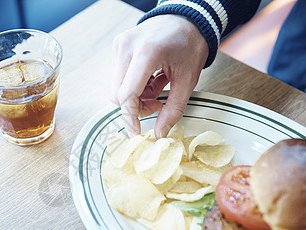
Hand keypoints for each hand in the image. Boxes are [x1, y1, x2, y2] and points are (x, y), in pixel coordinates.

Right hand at [111, 15, 208, 137]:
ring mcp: (120, 44)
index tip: (137, 133)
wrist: (185, 19)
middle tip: (156, 105)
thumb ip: (173, 109)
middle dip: (135, 107)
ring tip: (156, 88)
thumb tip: (159, 134)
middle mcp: (128, 46)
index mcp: (147, 52)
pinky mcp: (118, 45)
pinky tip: (150, 78)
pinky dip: (133, 85)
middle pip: (118, 94)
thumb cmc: (189, 45)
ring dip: (135, 96)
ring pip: (116, 87)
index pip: (128, 94)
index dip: (130, 118)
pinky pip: (118, 76)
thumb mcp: (188, 79)